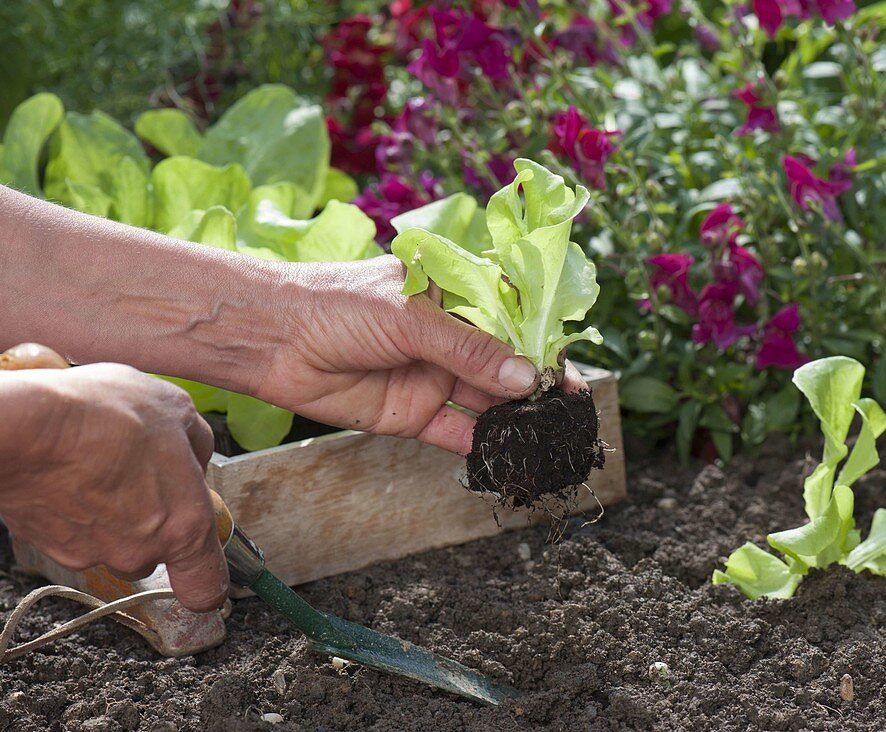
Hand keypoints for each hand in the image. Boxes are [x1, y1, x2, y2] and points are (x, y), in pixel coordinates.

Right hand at [0, 364, 227, 611]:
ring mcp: (91, 554)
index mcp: (184, 526)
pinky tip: (69, 474)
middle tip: (141, 478)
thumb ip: (197, 445)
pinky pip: (72, 535)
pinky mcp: (48, 547)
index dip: (206, 581)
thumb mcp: (176, 410)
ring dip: (110, 517)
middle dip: (151, 524)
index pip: (205, 588)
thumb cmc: (106, 417)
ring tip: (100, 468)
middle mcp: (139, 551)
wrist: (27, 427)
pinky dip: (73, 511)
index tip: (201, 567)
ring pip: (111, 545)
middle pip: (154, 556)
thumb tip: (194, 461)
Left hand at [255, 255, 587, 454]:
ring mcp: (430, 378)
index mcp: (451, 297)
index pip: (510, 320)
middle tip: (570, 408)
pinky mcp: (411, 415)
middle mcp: (446, 338)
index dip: (542, 343)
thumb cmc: (338, 305)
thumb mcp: (413, 318)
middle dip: (535, 386)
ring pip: (484, 402)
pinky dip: (483, 446)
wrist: (270, 339)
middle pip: (502, 365)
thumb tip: (528, 379)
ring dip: (515, 418)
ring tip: (550, 435)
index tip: (571, 367)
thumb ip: (471, 351)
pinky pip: (456, 434)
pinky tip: (510, 455)